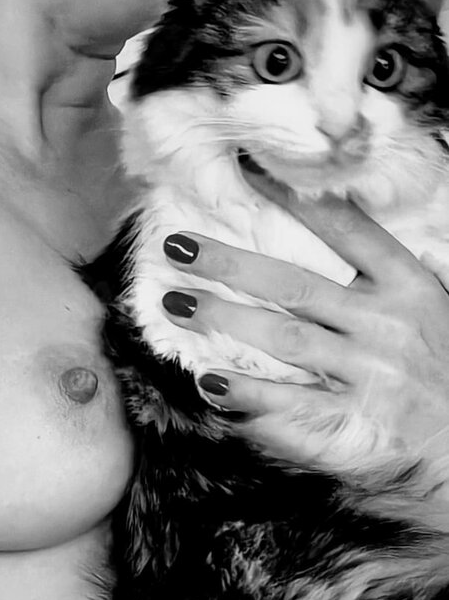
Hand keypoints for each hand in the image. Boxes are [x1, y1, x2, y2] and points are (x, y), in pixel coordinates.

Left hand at [161, 171, 448, 521]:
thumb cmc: (443, 374)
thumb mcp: (430, 311)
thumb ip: (391, 277)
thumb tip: (348, 229)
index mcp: (408, 287)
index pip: (348, 231)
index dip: (296, 201)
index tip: (248, 175)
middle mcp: (386, 325)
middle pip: (293, 285)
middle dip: (230, 264)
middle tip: (178, 247)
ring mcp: (368, 375)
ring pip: (282, 338)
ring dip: (224, 319)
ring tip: (177, 303)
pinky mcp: (353, 424)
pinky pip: (288, 404)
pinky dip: (245, 393)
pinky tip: (208, 381)